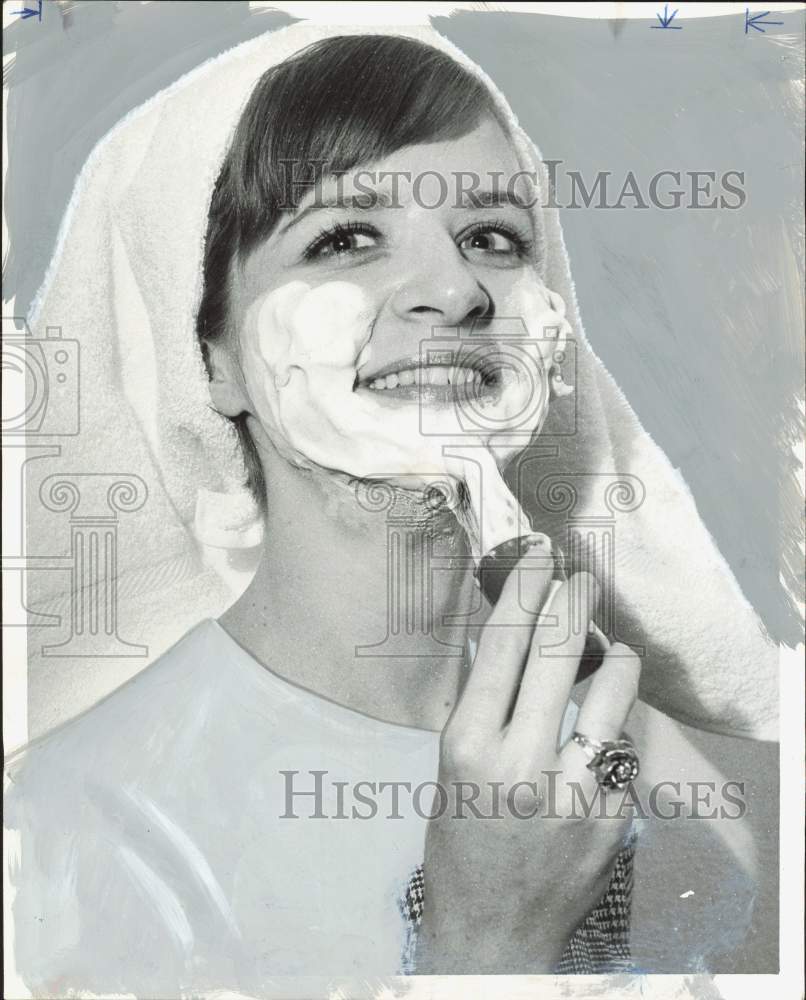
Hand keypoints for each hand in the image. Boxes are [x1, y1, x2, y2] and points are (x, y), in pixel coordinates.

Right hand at [416, 542, 641, 972]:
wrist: (494, 932)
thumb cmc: (458, 845)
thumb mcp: (450, 771)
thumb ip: (478, 709)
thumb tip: (497, 641)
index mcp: (468, 748)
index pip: (502, 648)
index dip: (524, 592)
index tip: (539, 558)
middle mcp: (521, 763)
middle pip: (558, 657)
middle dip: (573, 605)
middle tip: (581, 579)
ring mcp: (575, 791)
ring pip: (612, 694)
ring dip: (615, 658)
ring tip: (612, 648)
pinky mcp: (613, 816)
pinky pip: (622, 746)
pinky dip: (614, 727)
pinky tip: (604, 729)